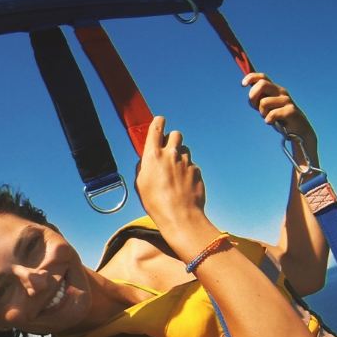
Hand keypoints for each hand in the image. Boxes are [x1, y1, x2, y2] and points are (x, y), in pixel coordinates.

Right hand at [135, 117, 209, 239]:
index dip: (158, 122)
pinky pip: (191, 165)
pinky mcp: (197, 170)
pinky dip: (187, 171)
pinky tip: (182, 185)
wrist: (180, 216)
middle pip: (175, 134)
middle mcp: (171, 154)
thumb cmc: (156, 203)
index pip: (157, 127)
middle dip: (172, 140)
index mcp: (153, 155)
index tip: (160, 121)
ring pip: (184, 150)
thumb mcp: (140, 184)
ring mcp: (186, 162)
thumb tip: (146, 160)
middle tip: (168, 151)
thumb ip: (143, 167)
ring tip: (175, 173)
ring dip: (180, 156)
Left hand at [243, 73, 318, 164]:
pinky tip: (272, 122)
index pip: (262, 77)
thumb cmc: (279, 118)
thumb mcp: (266, 107)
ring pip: (264, 102)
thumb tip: (250, 95)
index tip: (243, 84)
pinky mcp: (290, 111)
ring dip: (262, 112)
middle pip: (262, 84)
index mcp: (274, 89)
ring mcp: (286, 100)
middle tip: (255, 106)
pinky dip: (268, 120)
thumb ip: (257, 100)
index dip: (251, 78)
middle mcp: (281, 92)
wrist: (297, 130)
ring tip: (268, 117)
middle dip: (253, 95)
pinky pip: (272, 114)